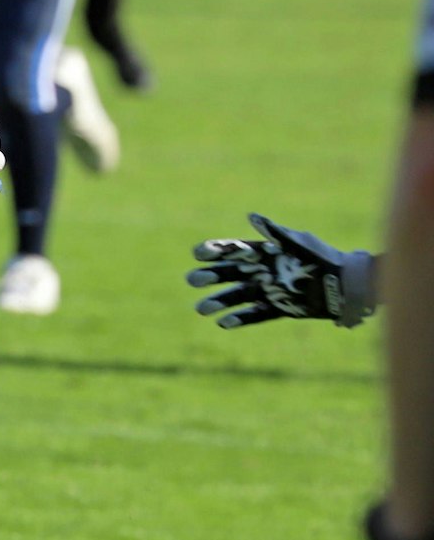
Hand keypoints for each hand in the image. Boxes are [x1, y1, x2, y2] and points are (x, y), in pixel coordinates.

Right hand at [188, 213, 376, 327]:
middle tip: (192, 280)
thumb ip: (274, 232)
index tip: (198, 253)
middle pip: (228, 274)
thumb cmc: (322, 258)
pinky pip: (254, 315)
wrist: (347, 285)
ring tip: (200, 309)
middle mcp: (261, 271)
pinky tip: (222, 324)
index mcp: (263, 253)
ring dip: (218, 301)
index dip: (214, 251)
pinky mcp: (278, 308)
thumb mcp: (298, 243)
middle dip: (209, 276)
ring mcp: (268, 291)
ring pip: (236, 297)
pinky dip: (239, 319)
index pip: (232, 250)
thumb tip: (252, 216)